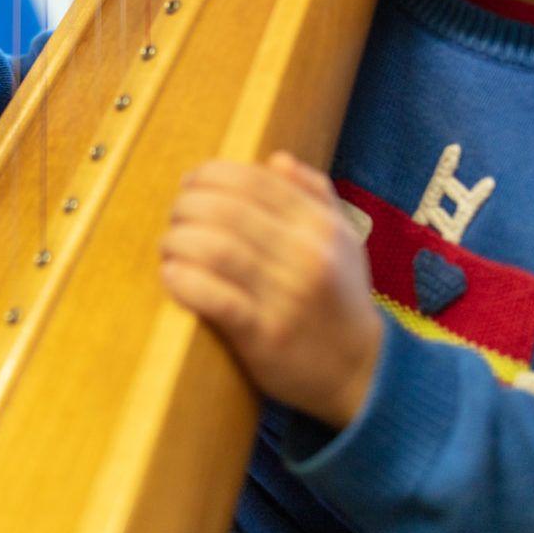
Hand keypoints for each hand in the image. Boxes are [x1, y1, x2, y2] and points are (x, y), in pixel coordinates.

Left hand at [157, 152, 383, 428]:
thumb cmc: (341, 299)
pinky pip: (215, 298)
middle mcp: (306, 256)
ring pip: (216, 249)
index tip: (190, 184)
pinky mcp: (265, 336)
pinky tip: (172, 276)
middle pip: (228, 211)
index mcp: (320, 226)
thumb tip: (276, 160)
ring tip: (170, 247)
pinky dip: (185, 281)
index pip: (253, 181)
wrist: (364, 372)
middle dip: (187, 206)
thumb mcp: (344, 241)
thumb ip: (315, 195)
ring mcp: (286, 296)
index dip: (210, 174)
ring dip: (179, 241)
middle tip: (175, 216)